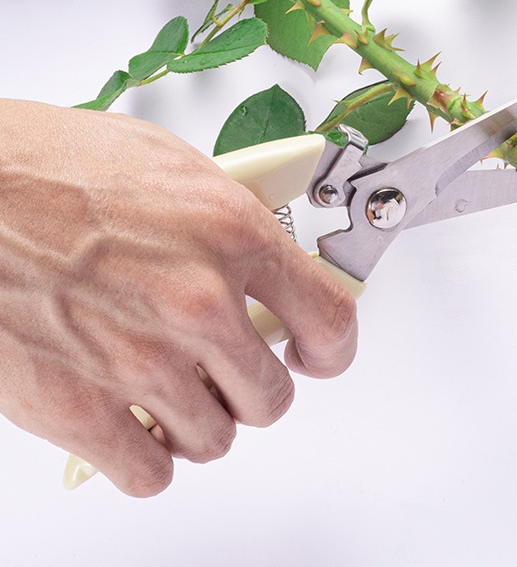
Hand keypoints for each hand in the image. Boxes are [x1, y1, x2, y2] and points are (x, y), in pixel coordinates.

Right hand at [0, 100, 356, 495]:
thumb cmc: (58, 168)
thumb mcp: (176, 170)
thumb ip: (236, 224)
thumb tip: (272, 264)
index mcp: (231, 233)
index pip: (329, 317)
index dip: (334, 348)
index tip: (319, 355)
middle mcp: (195, 301)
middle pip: (272, 396)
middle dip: (257, 386)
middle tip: (234, 368)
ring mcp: (140, 360)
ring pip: (215, 439)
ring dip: (203, 419)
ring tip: (177, 387)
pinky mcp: (78, 408)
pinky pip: (151, 473)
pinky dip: (151, 456)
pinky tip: (139, 420)